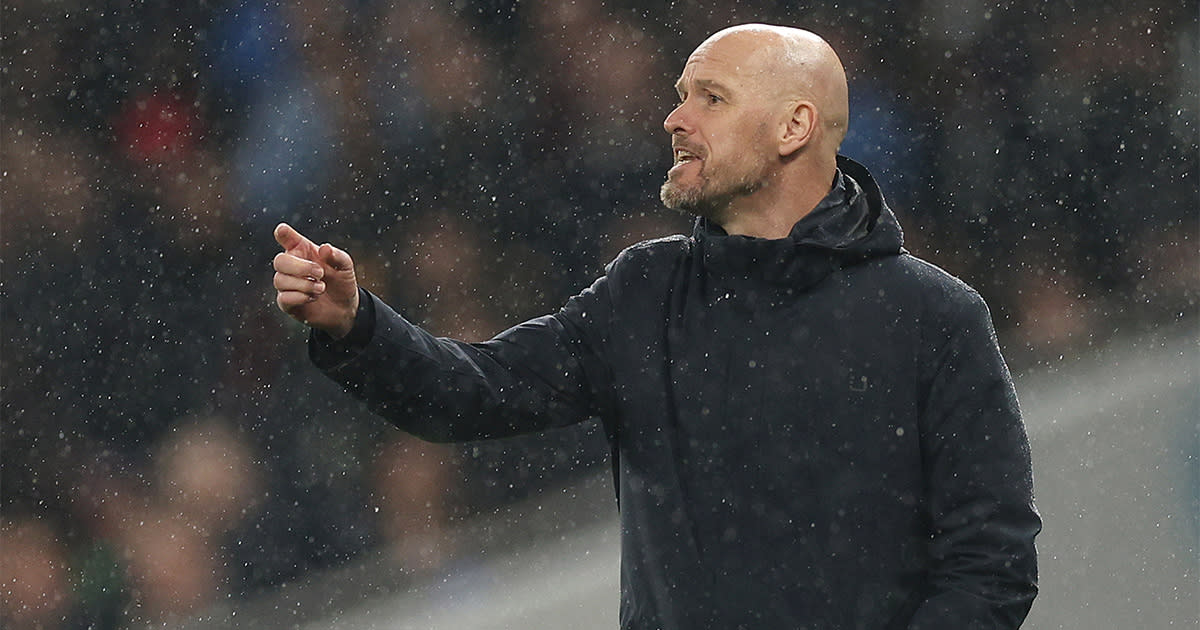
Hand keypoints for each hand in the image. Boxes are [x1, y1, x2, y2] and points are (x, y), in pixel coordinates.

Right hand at [272, 223, 359, 338]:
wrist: (345, 307)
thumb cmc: (341, 281)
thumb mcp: (345, 266)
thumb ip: (337, 256)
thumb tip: (325, 248)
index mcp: (303, 251)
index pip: (288, 238)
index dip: (283, 233)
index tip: (282, 230)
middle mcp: (292, 266)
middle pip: (280, 261)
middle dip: (300, 267)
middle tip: (320, 273)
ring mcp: (287, 284)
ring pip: (280, 280)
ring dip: (304, 284)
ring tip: (321, 288)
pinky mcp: (287, 302)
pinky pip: (284, 298)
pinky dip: (300, 297)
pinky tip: (313, 297)